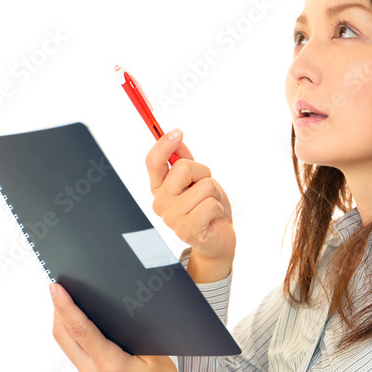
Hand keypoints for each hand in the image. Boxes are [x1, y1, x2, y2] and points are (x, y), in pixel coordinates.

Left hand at [49, 281, 187, 371]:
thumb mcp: (153, 352)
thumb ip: (128, 334)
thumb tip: (109, 311)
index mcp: (112, 366)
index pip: (81, 330)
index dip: (65, 307)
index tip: (55, 288)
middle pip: (64, 337)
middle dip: (58, 311)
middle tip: (57, 289)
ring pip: (67, 347)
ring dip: (65, 325)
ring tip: (69, 305)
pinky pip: (76, 358)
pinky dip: (77, 341)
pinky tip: (85, 332)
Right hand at [146, 128, 235, 263]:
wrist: (218, 238)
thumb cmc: (207, 208)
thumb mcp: (197, 180)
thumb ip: (185, 160)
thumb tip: (176, 138)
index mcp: (160, 188)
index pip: (153, 162)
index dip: (163, 144)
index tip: (177, 132)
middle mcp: (160, 203)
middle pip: (183, 168)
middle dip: (203, 173)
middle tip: (206, 189)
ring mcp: (172, 219)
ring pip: (203, 186)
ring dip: (214, 193)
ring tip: (210, 206)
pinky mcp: (187, 230)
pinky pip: (210, 204)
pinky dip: (218, 208)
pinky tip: (213, 218)